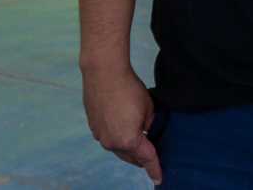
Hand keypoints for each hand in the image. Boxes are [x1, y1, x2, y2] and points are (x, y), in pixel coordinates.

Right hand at [81, 65, 163, 184]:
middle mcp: (112, 143)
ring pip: (119, 149)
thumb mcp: (149, 109)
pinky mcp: (94, 127)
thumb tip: (150, 133)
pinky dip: (118, 138)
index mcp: (129, 140)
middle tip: (153, 159)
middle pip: (131, 157)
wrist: (104, 73)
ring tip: (140, 142)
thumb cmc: (129, 88)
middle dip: (142, 159)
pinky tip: (124, 129)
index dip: (155, 169)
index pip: (146, 159)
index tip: (159, 179)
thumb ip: (151, 126)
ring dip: (129, 148)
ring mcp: (100, 136)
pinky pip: (109, 138)